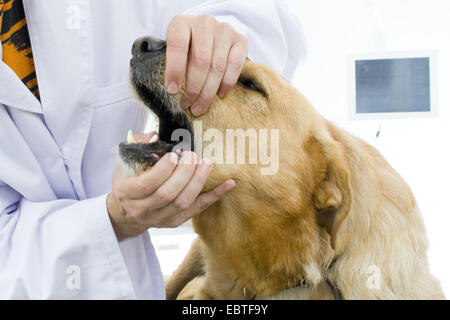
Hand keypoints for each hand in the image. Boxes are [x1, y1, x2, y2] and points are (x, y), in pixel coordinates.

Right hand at [107, 139, 234, 240]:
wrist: (127, 211)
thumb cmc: (128, 181)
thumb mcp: (125, 162)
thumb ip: (138, 146)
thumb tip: (155, 135)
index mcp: (127, 193)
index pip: (147, 184)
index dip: (163, 170)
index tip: (174, 155)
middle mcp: (143, 209)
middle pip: (168, 194)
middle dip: (184, 173)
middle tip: (193, 156)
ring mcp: (160, 218)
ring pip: (184, 203)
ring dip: (198, 182)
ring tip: (207, 164)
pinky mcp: (176, 221)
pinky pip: (199, 208)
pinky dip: (215, 195)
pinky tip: (229, 183)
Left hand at [164, 14, 247, 115]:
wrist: (209, 35)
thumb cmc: (187, 48)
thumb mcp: (175, 52)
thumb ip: (173, 66)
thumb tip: (173, 91)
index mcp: (182, 23)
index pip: (178, 44)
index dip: (175, 69)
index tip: (172, 90)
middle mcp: (204, 23)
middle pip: (200, 60)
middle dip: (193, 87)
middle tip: (187, 104)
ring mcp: (224, 30)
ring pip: (218, 67)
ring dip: (208, 92)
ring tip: (199, 107)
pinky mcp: (240, 40)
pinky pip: (235, 66)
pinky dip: (227, 84)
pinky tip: (219, 95)